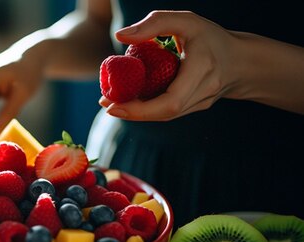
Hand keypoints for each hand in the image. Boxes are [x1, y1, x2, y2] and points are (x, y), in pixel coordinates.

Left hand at [99, 11, 238, 120]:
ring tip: (110, 101)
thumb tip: (120, 36)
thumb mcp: (186, 21)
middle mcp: (204, 92)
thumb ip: (154, 24)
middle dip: (131, 112)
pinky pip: (167, 112)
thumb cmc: (211, 37)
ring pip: (163, 115)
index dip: (140, 109)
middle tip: (104, 102)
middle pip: (163, 113)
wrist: (242, 61)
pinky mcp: (195, 108)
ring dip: (135, 111)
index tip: (113, 105)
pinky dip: (146, 109)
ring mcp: (200, 104)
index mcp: (203, 70)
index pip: (170, 101)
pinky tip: (129, 100)